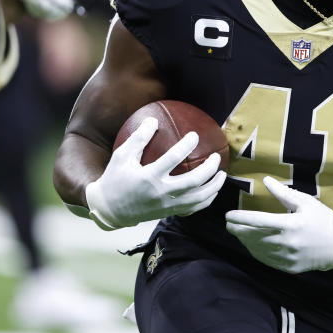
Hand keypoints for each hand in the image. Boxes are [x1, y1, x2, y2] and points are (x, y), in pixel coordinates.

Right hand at [85, 117, 226, 228]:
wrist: (110, 210)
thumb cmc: (115, 179)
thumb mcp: (121, 156)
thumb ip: (138, 138)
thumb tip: (153, 120)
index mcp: (148, 177)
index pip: (172, 159)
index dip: (186, 146)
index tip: (195, 135)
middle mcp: (161, 193)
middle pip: (193, 182)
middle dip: (209, 169)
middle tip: (216, 157)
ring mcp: (167, 205)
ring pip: (197, 199)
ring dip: (213, 187)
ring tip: (222, 175)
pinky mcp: (169, 213)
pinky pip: (193, 208)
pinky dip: (206, 200)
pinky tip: (212, 190)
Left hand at [225, 176, 332, 273]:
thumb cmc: (323, 219)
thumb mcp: (305, 202)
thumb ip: (283, 193)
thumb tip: (266, 181)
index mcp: (290, 224)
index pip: (258, 221)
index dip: (241, 218)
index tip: (228, 215)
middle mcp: (287, 243)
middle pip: (254, 237)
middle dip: (238, 230)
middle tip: (229, 224)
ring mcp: (287, 257)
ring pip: (258, 250)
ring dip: (245, 241)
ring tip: (237, 233)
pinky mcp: (289, 267)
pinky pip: (267, 260)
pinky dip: (256, 252)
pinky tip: (251, 244)